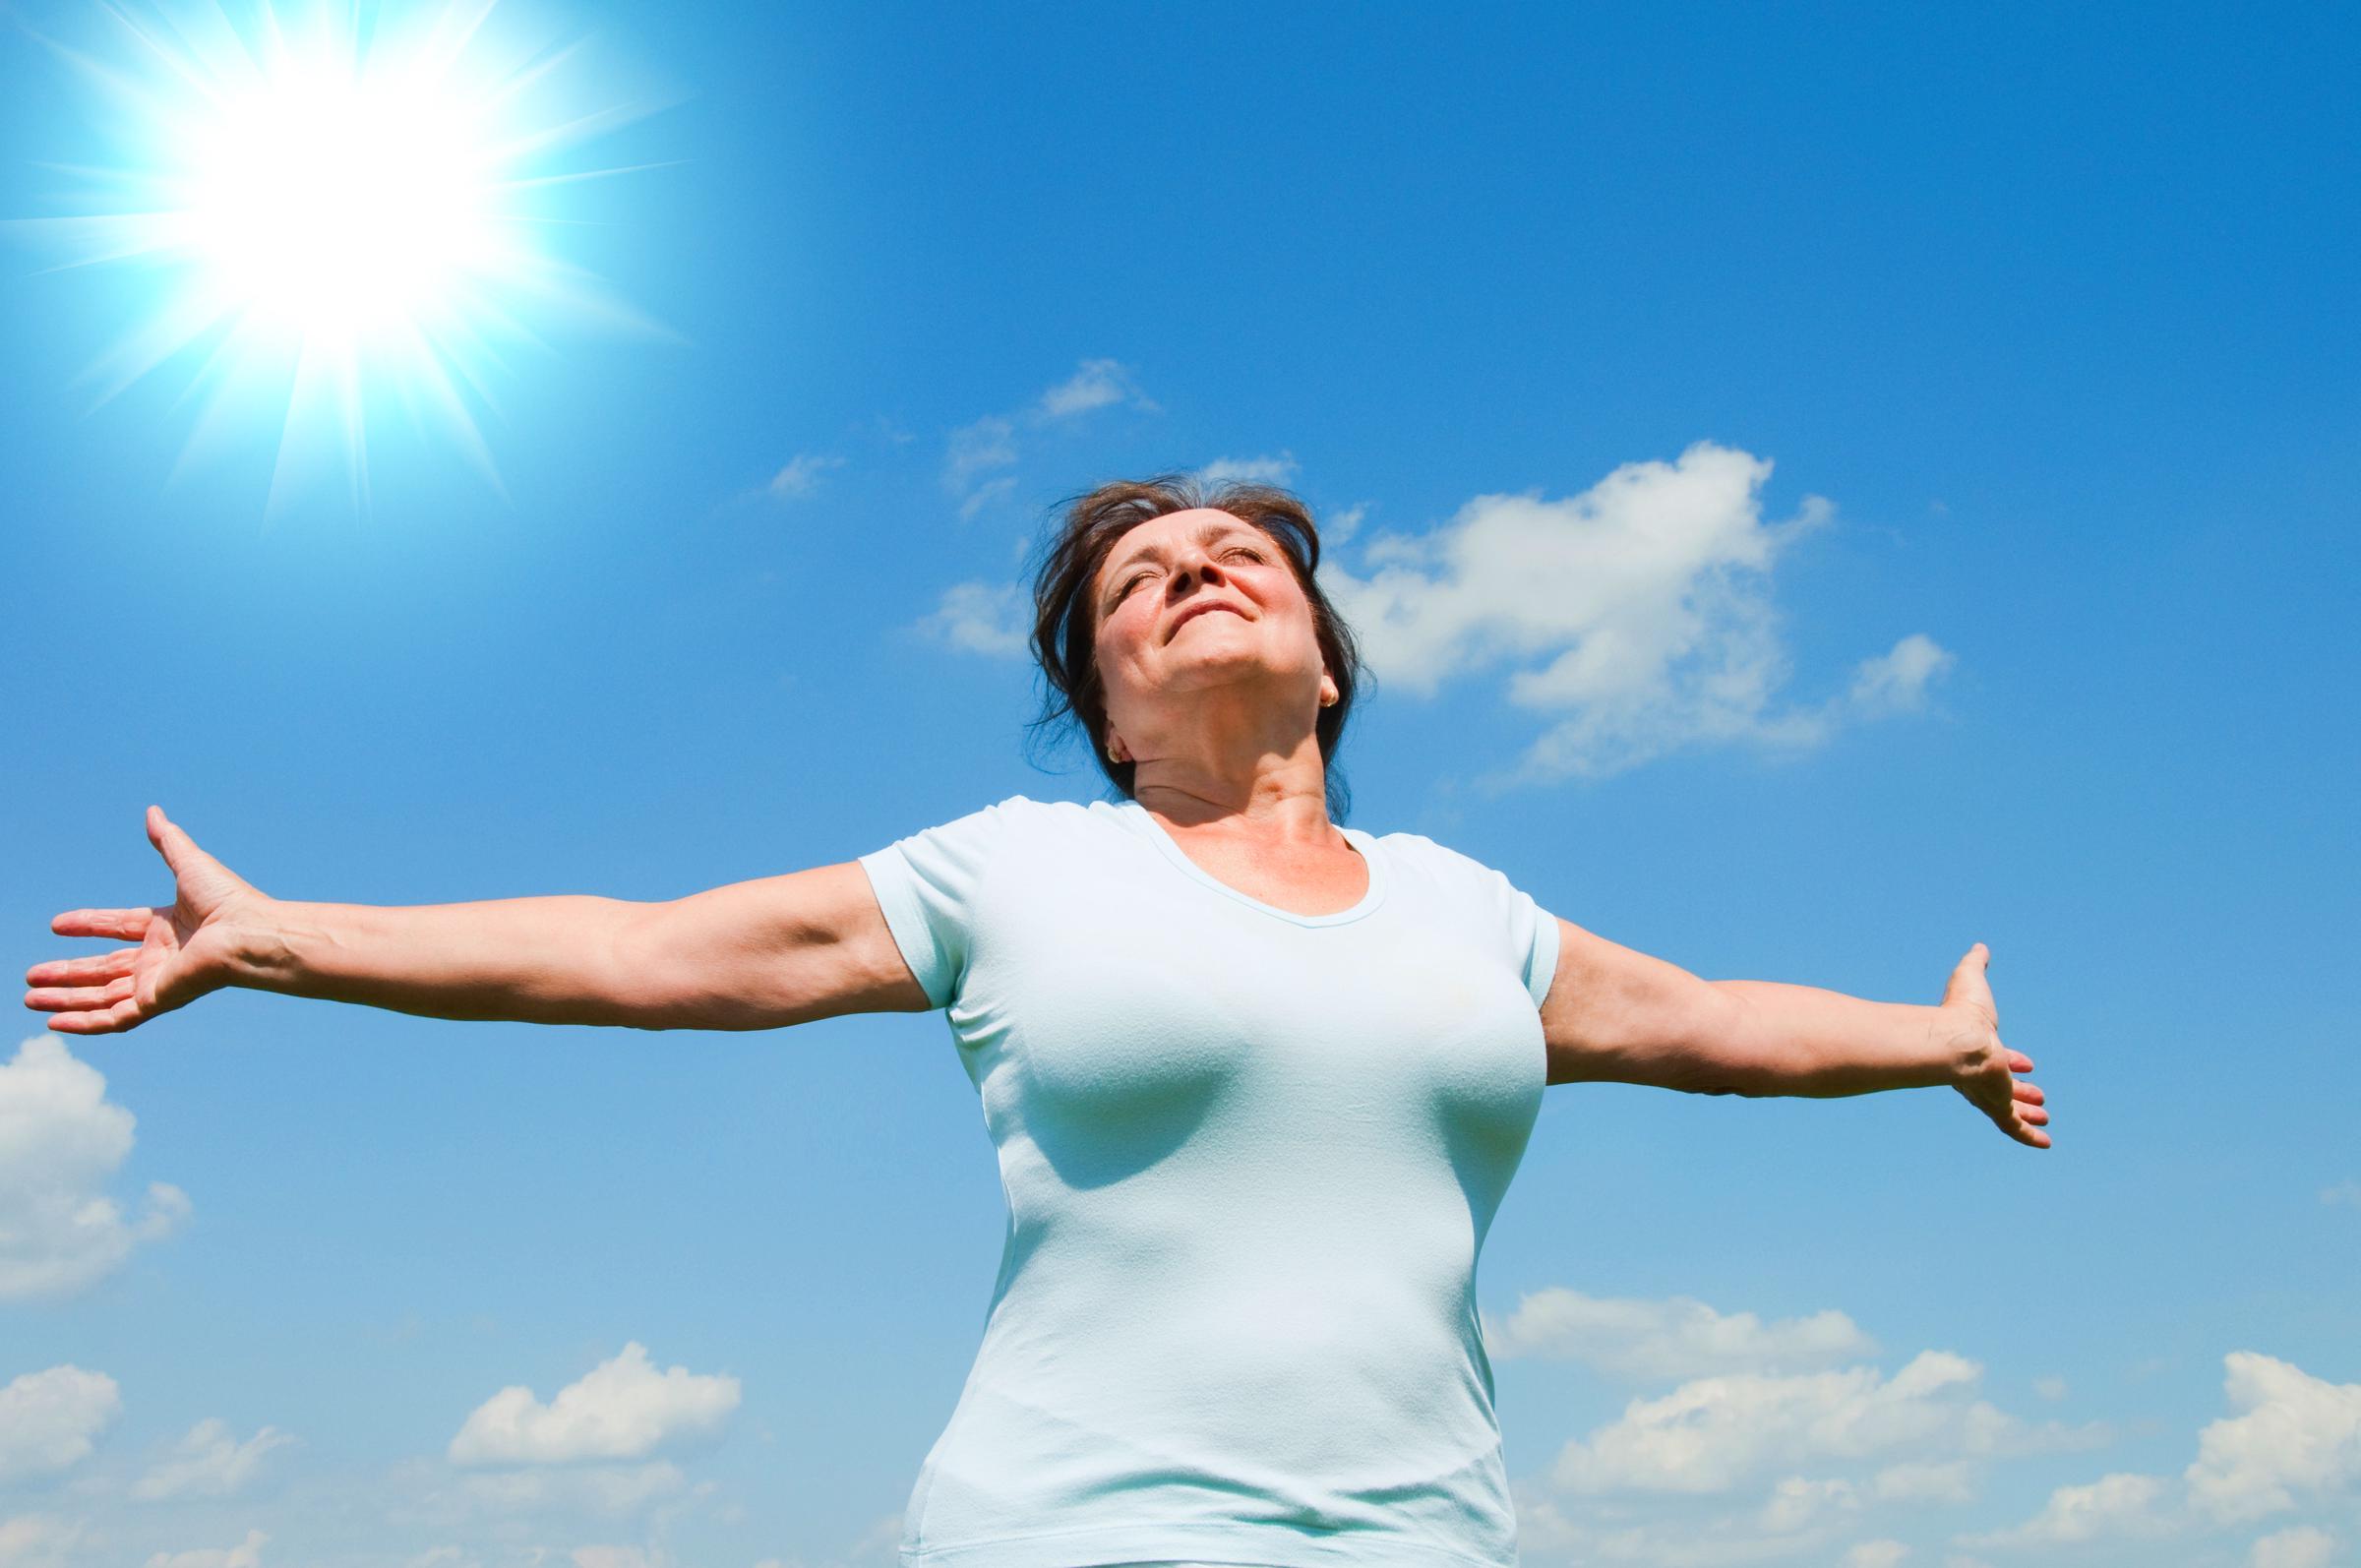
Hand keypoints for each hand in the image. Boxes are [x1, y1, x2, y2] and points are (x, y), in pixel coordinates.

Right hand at [23, 806, 270, 1034]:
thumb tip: (153, 811)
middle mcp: (160, 957)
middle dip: (66, 973)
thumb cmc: (228, 900)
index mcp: (167, 927)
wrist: (248, 933)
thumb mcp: (189, 864)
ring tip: (29, 999)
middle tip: (31, 975)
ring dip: (65, 999)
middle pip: (102, 968)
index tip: (57, 924)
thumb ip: (167, 841)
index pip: (118, 927)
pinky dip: (84, 1023)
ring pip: (101, 996)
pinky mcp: (156, 1000)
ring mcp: (157, 981)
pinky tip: (55, 1023)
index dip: (88, 924)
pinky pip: (113, 1018)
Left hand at [1938, 942, 2049, 1148]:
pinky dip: (2029, 1136)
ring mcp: (1987, 1092)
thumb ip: (1975, 964)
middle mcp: (1979, 1073)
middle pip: (2002, 1086)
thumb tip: (1979, 948)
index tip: (2026, 1063)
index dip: (2010, 1060)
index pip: (1995, 1058)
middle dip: (2020, 1091)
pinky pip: (2014, 1127)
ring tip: (2045, 1116)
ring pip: (2009, 1109)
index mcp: (1975, 1049)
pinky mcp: (1996, 1106)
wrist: (1956, 1041)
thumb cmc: (1961, 1012)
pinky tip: (2045, 1144)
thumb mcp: (1971, 980)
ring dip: (2027, 1112)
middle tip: (2038, 1094)